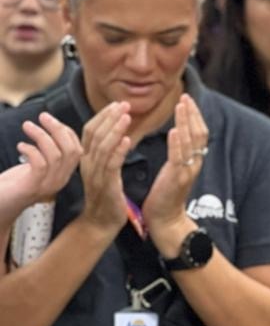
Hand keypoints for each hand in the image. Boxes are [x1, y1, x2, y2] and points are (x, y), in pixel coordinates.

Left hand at [0, 112, 81, 223]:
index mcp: (63, 175)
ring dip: (41, 136)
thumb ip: (47, 151)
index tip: (50, 121)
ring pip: (56, 155)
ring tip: (27, 126)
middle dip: (58, 129)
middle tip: (43, 116)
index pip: (77, 150)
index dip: (67, 132)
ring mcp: (47, 186)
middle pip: (71, 151)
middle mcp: (59, 181)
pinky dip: (31, 150)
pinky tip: (21, 146)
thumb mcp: (35, 166)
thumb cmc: (13, 184)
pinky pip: (40, 164)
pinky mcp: (33, 187)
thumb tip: (52, 125)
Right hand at [78, 102, 132, 235]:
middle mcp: (87, 163)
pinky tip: (128, 140)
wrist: (101, 222)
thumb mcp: (103, 168)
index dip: (103, 115)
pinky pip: (111, 165)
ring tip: (126, 116)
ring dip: (115, 130)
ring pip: (102, 147)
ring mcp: (95, 174)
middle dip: (109, 117)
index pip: (90, 130)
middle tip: (124, 104)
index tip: (117, 103)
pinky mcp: (106, 185)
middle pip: (95, 134)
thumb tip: (116, 131)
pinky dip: (118, 151)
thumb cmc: (106, 194)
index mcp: (86, 158)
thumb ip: (106, 150)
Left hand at [142, 95, 208, 244]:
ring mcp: (187, 171)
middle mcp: (195, 163)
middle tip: (185, 97)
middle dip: (192, 113)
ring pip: (192, 142)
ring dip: (187, 122)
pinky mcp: (177, 180)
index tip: (186, 99)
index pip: (199, 132)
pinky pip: (179, 158)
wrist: (165, 220)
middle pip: (199, 133)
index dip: (194, 115)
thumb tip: (178, 134)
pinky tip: (175, 131)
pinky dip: (178, 143)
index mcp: (193, 160)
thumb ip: (178, 152)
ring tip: (182, 107)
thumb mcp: (174, 169)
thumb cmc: (165, 194)